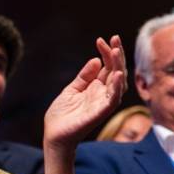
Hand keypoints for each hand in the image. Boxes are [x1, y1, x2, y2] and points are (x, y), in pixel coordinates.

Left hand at [44, 36, 127, 154]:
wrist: (55, 135)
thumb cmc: (62, 115)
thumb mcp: (71, 89)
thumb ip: (84, 76)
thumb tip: (96, 60)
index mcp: (97, 87)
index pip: (108, 67)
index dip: (106, 53)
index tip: (101, 40)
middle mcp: (103, 94)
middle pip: (116, 71)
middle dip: (117, 55)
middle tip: (115, 38)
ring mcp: (104, 103)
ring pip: (118, 83)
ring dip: (119, 67)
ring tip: (116, 51)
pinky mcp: (101, 113)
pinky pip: (113, 99)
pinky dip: (116, 87)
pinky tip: (117, 74)